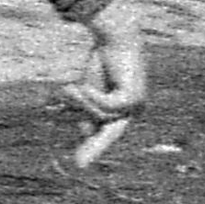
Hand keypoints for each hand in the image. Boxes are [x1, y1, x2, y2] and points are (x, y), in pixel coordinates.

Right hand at [58, 3, 149, 171]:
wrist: (115, 37)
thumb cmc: (103, 61)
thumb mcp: (91, 92)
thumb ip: (90, 111)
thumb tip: (86, 133)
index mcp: (125, 109)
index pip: (107, 131)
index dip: (93, 146)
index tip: (80, 164)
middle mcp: (134, 108)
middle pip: (110, 133)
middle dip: (94, 148)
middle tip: (79, 166)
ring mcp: (136, 104)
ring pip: (101, 116)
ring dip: (82, 103)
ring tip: (68, 88)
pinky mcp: (132, 97)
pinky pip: (104, 107)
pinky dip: (91, 97)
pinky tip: (83, 86)